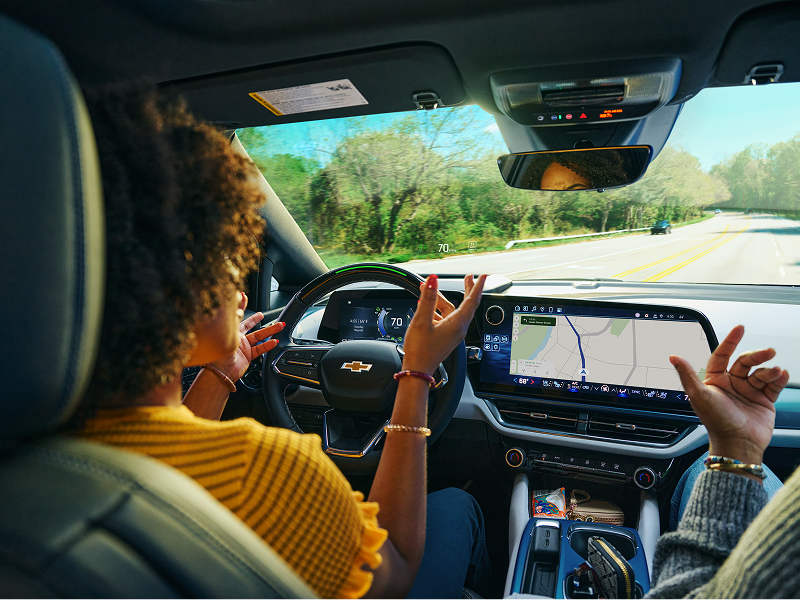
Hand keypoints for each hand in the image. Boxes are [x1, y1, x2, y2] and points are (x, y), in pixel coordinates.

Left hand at [209, 292, 284, 380]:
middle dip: (257, 319)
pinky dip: (268, 345)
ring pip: (259, 336)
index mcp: (229, 331)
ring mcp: (242, 347)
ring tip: (280, 326)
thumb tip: (237, 308)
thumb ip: (234, 321)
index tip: (244, 296)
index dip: (241, 305)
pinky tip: (274, 341)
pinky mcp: (247, 356)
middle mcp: (236, 338)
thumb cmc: (219, 354)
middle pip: (250, 326)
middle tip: (264, 314)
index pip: (236, 315)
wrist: (221, 373)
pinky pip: (260, 349)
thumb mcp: (227, 333)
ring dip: (270, 331)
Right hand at [401, 274, 486, 375]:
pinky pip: (446, 319)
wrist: (417, 371)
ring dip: (441, 300)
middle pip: (466, 304)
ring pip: (452, 311)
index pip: (472, 300)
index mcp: (457, 324)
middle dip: (467, 289)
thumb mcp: (421, 321)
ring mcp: (452, 334)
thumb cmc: (420, 350)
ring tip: (427, 291)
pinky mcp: (446, 338)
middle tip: (468, 277)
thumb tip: (432, 280)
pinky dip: (438, 310)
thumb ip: (428, 298)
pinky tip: (426, 307)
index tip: (482, 276)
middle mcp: (458, 329)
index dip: (477, 286)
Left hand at [670, 324, 788, 464]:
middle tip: (768, 352)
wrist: (738, 444)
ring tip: (775, 371)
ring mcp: (748, 392)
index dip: (730, 341)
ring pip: (760, 372)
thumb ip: (687, 374)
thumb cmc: (716, 421)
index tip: (740, 328)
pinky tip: (782, 374)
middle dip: (757, 355)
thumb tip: (673, 356)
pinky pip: (773, 385)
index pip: (722, 355)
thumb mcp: (699, 395)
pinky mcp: (763, 400)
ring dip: (769, 369)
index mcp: (715, 380)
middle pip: (745, 362)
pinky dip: (779, 378)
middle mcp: (731, 384)